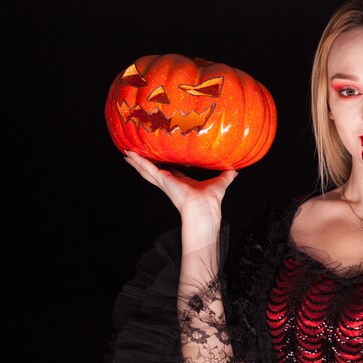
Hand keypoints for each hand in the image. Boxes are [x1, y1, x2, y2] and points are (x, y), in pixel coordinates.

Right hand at [123, 150, 237, 221]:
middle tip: (135, 155)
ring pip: (147, 169)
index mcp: (182, 183)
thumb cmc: (211, 200)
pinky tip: (129, 155)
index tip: (160, 158)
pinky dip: (138, 161)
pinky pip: (147, 168)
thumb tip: (235, 170)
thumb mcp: (220, 182)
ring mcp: (165, 181)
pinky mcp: (162, 179)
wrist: (205, 209)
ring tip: (126, 153)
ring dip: (137, 162)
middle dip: (145, 163)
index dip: (165, 165)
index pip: (171, 172)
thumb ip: (226, 175)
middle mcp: (171, 182)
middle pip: (154, 170)